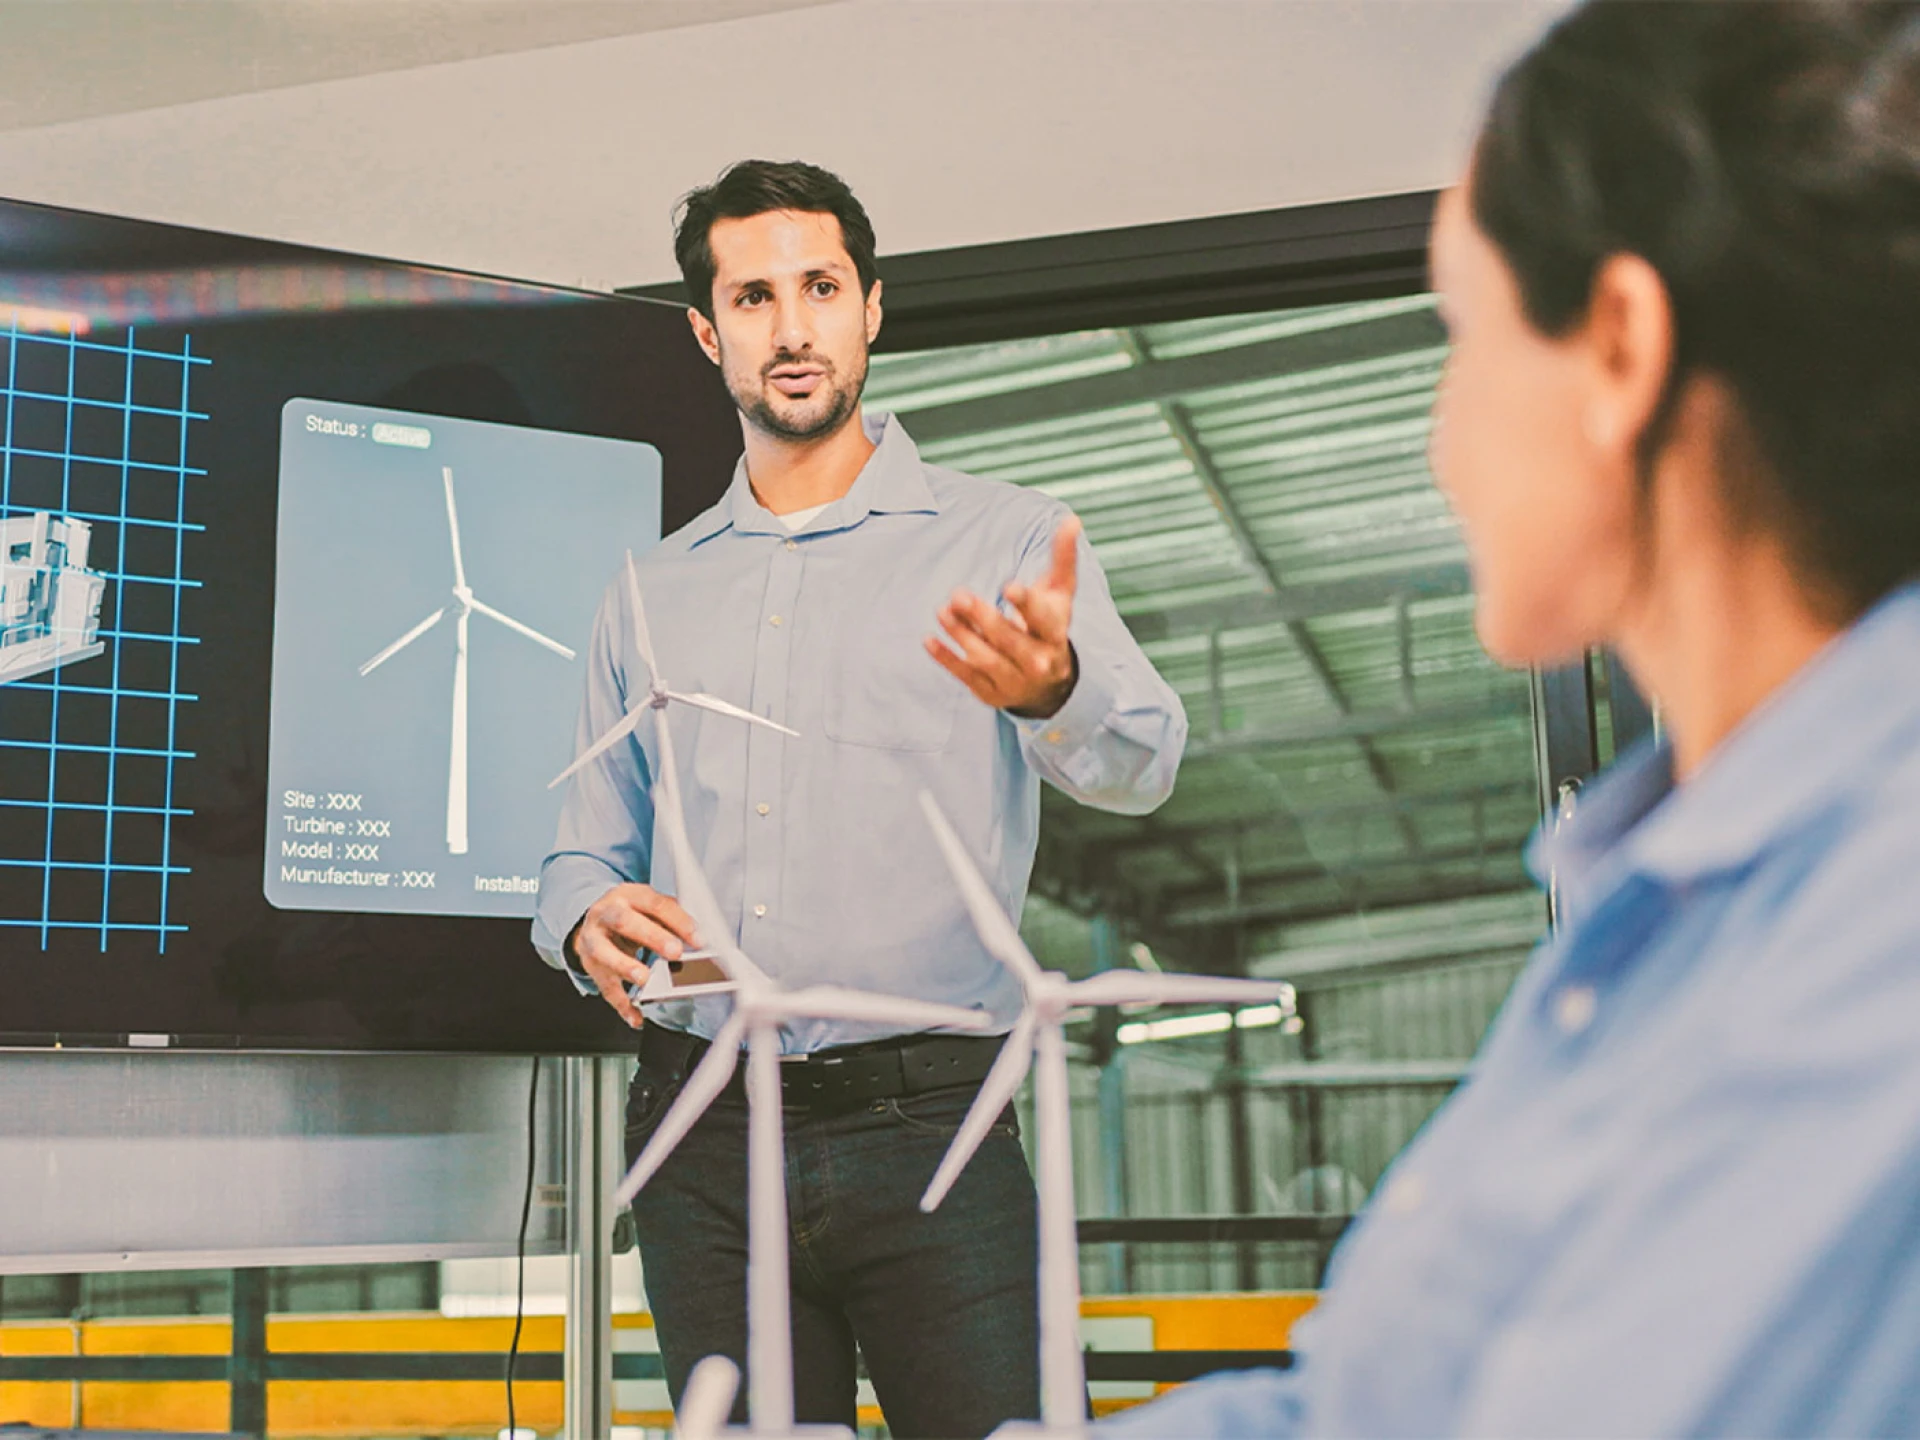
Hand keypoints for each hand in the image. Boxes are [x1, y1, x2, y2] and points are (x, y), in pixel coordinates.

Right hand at [569, 882, 699, 1027]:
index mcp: (627, 896)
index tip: (698, 938)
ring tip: (645, 979)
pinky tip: (636, 1016)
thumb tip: (699, 936)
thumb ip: (672, 918)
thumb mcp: (649, 906)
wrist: (594, 921)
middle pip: (625, 922)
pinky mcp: (590, 965)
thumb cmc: (631, 914)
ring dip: (626, 967)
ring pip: (605, 953)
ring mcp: (594, 940)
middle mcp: (606, 914)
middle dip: (652, 937)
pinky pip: (605, 987)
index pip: (654, 903)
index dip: (678, 920)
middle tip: (675, 952)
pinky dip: (622, 1004)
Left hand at [927, 515, 1080, 717]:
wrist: (1050, 685)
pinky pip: (966, 676)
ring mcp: (1013, 680)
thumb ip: (1062, 557)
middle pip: (1009, 640)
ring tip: (943, 611)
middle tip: (958, 595)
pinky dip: (946, 658)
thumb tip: (1072, 519)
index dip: (1026, 603)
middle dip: (983, 618)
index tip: (1008, 586)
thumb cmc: (1050, 626)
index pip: (1043, 619)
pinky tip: (929, 639)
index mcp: (1055, 634)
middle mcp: (1038, 661)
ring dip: (962, 635)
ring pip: (986, 658)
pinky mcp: (991, 692)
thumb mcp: (1060, 594)